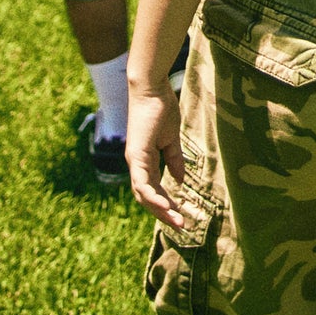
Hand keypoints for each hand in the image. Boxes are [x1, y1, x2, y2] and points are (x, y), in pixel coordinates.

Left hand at [126, 85, 185, 225]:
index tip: (180, 216)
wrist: (151, 88)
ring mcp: (135, 160)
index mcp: (144, 161)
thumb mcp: (171, 139)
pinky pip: (143, 182)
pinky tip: (168, 205)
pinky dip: (154, 196)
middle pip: (146, 197)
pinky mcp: (137, 154)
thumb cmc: (161, 108)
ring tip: (177, 220)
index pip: (152, 189)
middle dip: (163, 214)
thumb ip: (174, 159)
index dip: (165, 204)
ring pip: (143, 194)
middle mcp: (136, 164)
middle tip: (180, 226)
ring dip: (160, 210)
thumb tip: (179, 180)